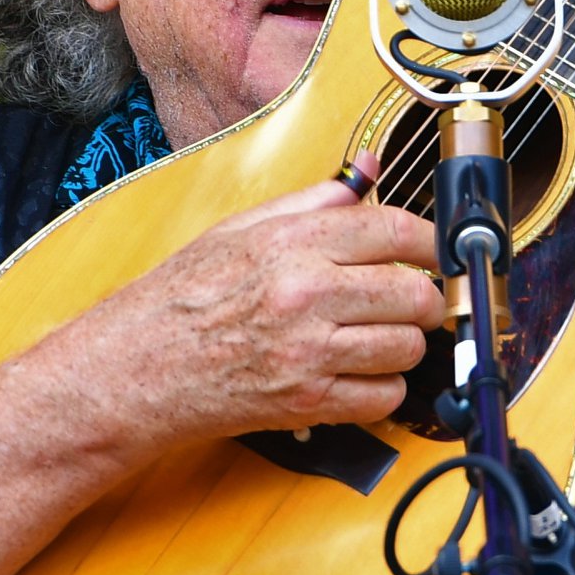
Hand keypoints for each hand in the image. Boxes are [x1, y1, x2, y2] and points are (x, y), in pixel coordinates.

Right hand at [82, 157, 443, 446]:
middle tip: (414, 300)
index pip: (396, 231)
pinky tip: (361, 373)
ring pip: (406, 348)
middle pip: (414, 293)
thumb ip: (314, 200)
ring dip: (405, 345)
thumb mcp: (243, 228)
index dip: (432, 242)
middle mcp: (305, 294)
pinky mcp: (306, 403)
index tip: (438, 252)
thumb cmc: (184, 296)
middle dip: (425, 298)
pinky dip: (383, 389)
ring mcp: (308, 352)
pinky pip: (383, 398)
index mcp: (293, 243)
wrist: (136, 366)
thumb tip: (366, 171)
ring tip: (381, 337)